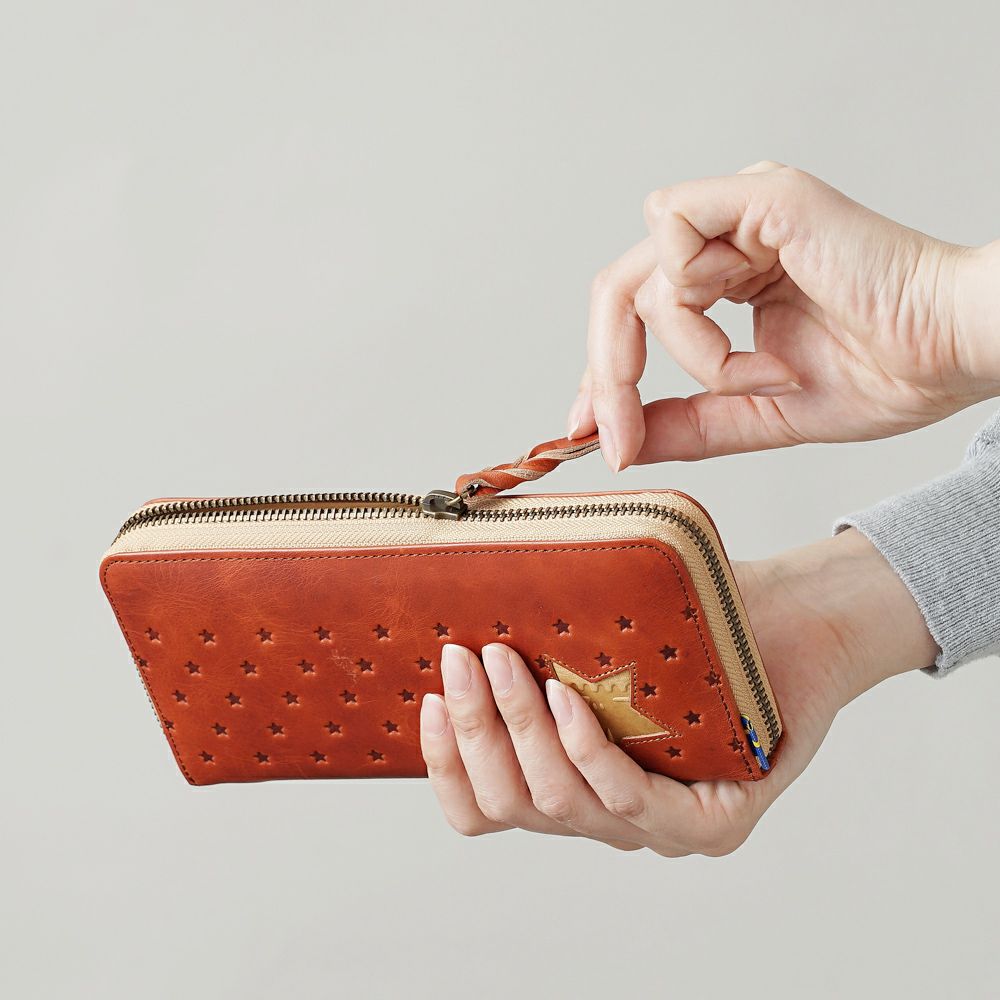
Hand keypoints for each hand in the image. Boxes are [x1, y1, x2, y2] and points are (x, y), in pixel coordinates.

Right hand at [419, 529, 936, 854]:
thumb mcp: (590, 635)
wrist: (792, 615)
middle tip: (461, 660)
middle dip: (475, 733)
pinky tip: (567, 700)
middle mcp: (610, 818)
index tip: (426, 697)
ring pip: (562, 803)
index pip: (485, 808)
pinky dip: (587, 749)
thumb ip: (529, 639)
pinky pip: (631, 799)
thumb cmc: (688, 622)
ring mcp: (661, 830)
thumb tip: (445, 591)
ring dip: (519, 728)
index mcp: (573, 784)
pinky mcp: (717, 826)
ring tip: (503, 661)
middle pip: (513, 806)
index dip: (446, 763)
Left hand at [568, 162, 999, 470]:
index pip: (637, 313)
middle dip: (608, 373)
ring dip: (690, 356)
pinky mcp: (761, 197)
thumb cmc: (888, 373)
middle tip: (615, 435)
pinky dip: (696, 319)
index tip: (590, 433)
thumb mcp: (758, 414)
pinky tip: (758, 345)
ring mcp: (741, 213)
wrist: (956, 353)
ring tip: (764, 379)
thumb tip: (621, 440)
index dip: (604, 373)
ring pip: (642, 281)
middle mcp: (729, 239)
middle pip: (620, 293)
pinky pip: (670, 242)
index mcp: (732, 277)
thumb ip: (688, 423)